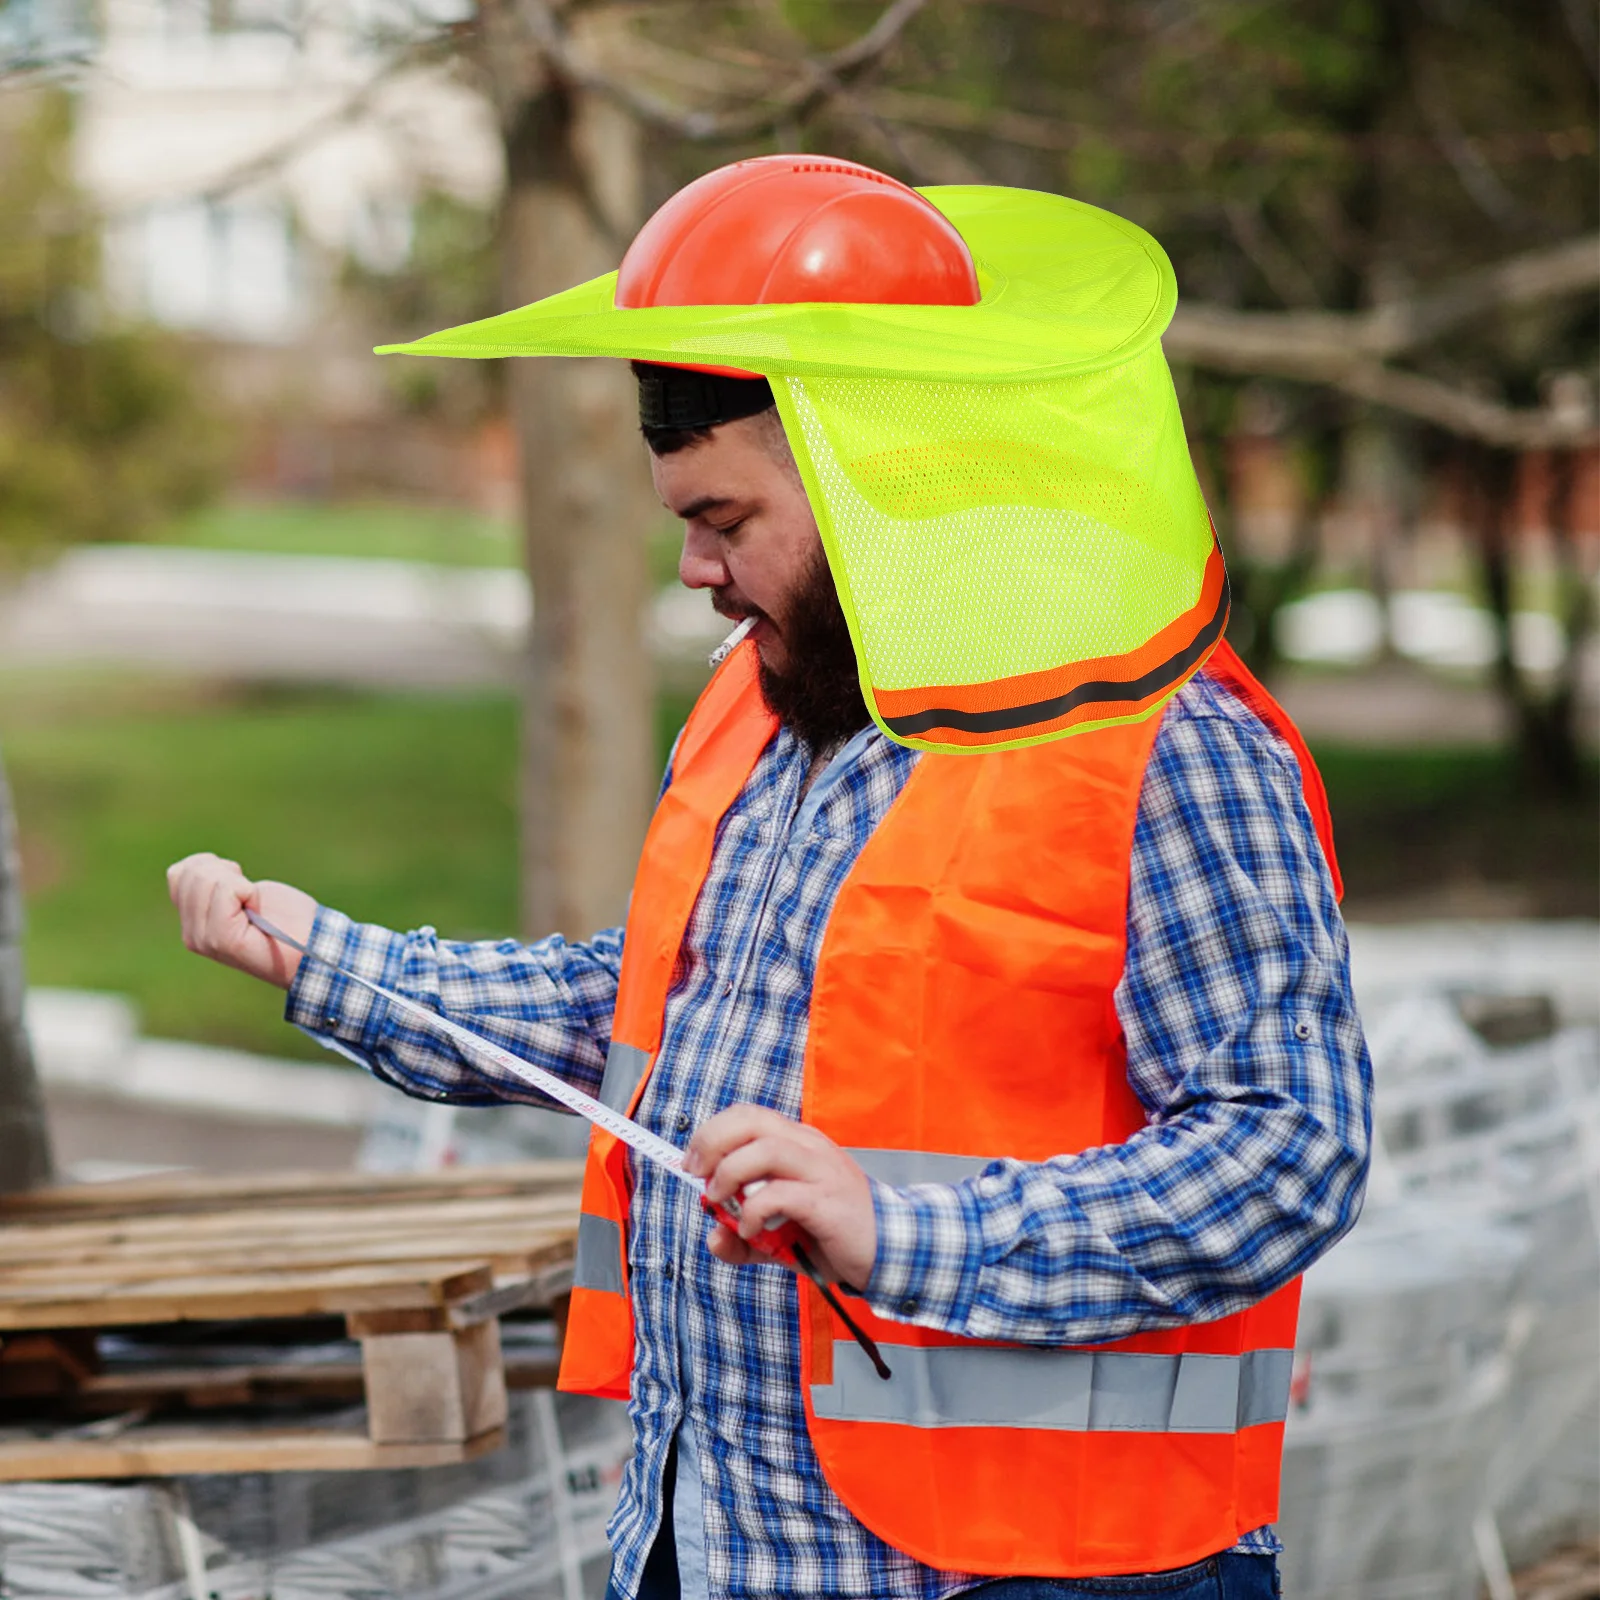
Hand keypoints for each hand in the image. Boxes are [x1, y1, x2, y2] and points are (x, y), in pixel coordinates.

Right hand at [166, 852, 316, 989]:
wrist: (313, 947)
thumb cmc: (287, 918)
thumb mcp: (243, 893)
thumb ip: (211, 884)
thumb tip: (194, 865)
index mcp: (193, 922)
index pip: (178, 873)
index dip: (214, 867)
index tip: (241, 888)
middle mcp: (191, 934)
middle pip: (191, 873)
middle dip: (226, 872)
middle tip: (250, 897)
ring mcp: (204, 939)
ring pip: (206, 879)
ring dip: (239, 882)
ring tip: (253, 905)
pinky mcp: (221, 939)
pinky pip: (225, 890)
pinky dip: (247, 890)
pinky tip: (257, 909)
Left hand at [686, 1105, 876, 1288]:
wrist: (889, 1249)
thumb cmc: (833, 1234)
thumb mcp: (779, 1237)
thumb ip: (744, 1238)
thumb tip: (713, 1237)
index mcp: (798, 1143)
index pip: (748, 1115)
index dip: (712, 1133)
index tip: (692, 1164)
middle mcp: (809, 1147)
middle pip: (750, 1121)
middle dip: (711, 1143)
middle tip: (697, 1175)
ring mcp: (821, 1171)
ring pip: (764, 1150)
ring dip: (730, 1175)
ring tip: (721, 1202)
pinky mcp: (827, 1201)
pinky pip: (780, 1195)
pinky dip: (754, 1212)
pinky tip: (752, 1230)